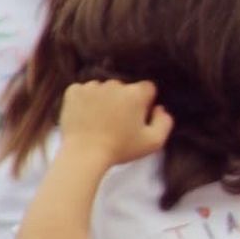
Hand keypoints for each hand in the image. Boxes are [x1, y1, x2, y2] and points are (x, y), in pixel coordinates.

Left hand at [57, 80, 172, 164]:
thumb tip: (159, 108)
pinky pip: (84, 90)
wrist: (83, 154)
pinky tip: (85, 115)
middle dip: (124, 100)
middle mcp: (115, 84)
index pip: (147, 88)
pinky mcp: (74, 91)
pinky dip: (85, 100)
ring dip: (104, 99)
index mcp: (136, 93)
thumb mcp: (153, 142)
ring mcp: (92, 86)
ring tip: (99, 120)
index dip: (145, 102)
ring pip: (103, 89)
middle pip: (124, 88)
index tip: (137, 117)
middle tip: (117, 122)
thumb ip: (165, 122)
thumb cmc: (120, 149)